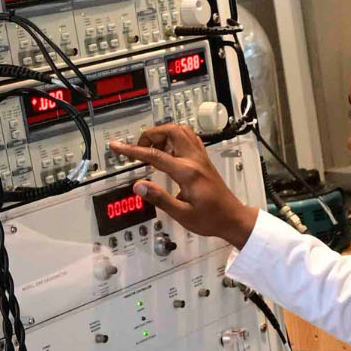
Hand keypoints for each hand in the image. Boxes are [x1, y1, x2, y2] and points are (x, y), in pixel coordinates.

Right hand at [109, 124, 258, 247]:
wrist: (233, 219)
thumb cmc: (211, 219)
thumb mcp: (182, 214)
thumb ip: (160, 198)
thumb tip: (139, 186)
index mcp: (188, 173)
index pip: (155, 155)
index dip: (133, 150)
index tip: (117, 146)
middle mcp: (195, 160)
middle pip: (171, 131)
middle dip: (151, 134)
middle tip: (140, 149)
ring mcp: (201, 158)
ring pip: (182, 131)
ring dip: (164, 134)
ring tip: (153, 150)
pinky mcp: (204, 161)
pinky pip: (189, 139)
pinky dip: (175, 139)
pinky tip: (167, 152)